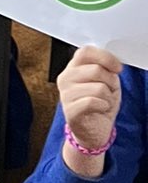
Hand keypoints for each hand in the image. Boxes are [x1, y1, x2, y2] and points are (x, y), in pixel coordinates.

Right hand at [57, 45, 121, 159]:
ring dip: (108, 97)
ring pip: (98, 87)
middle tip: (110, 90)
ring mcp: (65, 95)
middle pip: (95, 70)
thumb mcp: (106, 82)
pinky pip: (93, 102)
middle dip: (111, 82)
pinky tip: (100, 109)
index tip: (117, 68)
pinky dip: (104, 106)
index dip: (105, 57)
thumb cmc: (99, 105)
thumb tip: (113, 63)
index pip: (85, 52)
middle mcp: (65, 78)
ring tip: (104, 101)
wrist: (93, 131)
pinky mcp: (70, 110)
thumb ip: (106, 69)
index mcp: (73, 68)